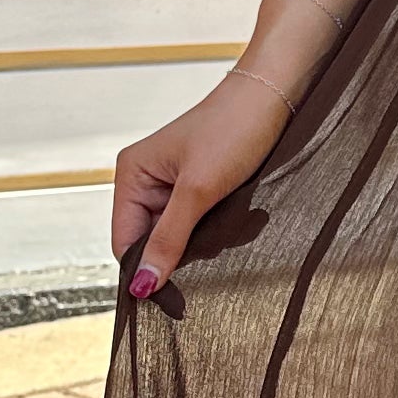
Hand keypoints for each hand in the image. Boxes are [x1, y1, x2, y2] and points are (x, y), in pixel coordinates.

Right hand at [114, 65, 297, 297]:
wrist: (273, 96)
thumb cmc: (232, 129)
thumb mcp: (198, 191)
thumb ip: (169, 239)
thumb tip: (143, 286)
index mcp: (131, 175)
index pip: (124, 242)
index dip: (144, 271)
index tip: (172, 301)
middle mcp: (145, 180)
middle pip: (152, 241)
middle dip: (183, 252)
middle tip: (215, 250)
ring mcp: (172, 183)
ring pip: (180, 235)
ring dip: (205, 241)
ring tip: (232, 223)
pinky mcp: (199, 185)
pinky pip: (199, 222)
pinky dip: (218, 228)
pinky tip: (238, 218)